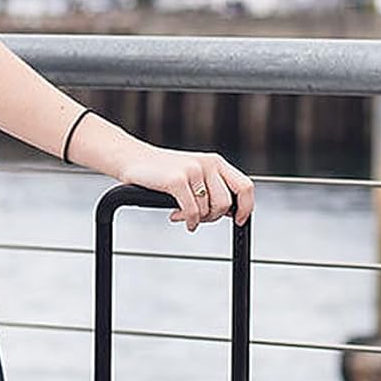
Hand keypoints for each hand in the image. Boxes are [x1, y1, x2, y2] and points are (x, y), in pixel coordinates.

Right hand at [118, 144, 254, 230]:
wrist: (134, 158)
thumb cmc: (163, 170)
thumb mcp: (195, 174)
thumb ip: (213, 188)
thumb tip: (228, 212)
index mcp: (216, 162)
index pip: (245, 186)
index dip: (246, 207)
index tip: (239, 220)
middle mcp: (208, 164)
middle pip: (226, 204)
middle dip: (213, 218)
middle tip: (200, 219)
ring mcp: (193, 171)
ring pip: (208, 210)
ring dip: (196, 220)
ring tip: (182, 215)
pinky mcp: (177, 180)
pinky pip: (192, 212)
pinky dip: (187, 221)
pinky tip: (178, 217)